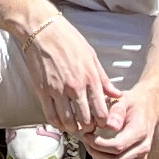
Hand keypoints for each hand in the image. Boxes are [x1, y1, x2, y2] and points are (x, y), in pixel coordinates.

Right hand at [24, 10, 120, 142]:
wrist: (43, 31)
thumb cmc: (69, 40)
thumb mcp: (92, 56)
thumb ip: (104, 79)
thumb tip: (116, 94)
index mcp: (90, 78)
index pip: (101, 111)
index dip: (103, 122)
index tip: (101, 122)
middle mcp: (75, 87)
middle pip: (86, 120)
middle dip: (89, 127)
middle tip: (88, 127)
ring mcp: (58, 90)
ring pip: (68, 121)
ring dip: (73, 128)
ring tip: (75, 126)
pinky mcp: (42, 91)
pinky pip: (51, 115)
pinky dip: (57, 123)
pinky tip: (61, 123)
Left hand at [83, 90, 157, 158]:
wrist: (147, 108)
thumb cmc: (132, 104)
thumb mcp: (123, 101)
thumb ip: (116, 112)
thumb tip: (110, 126)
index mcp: (140, 132)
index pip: (117, 147)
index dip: (98, 144)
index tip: (87, 135)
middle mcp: (143, 148)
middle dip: (96, 153)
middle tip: (86, 141)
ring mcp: (141, 158)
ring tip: (92, 150)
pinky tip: (99, 158)